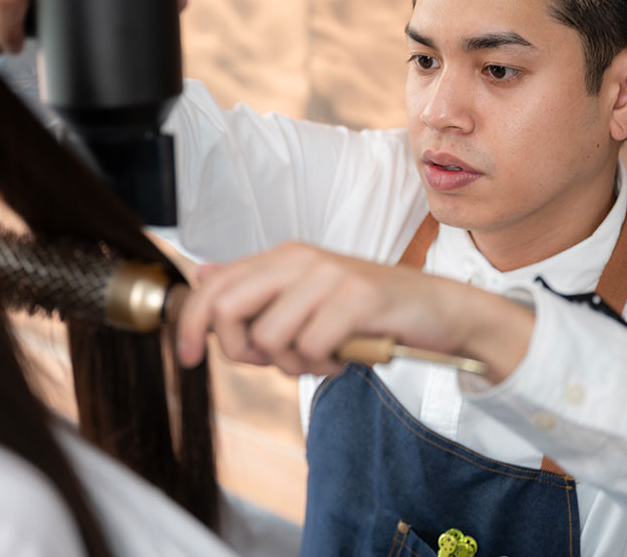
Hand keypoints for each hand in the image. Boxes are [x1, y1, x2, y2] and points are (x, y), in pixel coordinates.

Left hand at [176, 242, 534, 381]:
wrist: (438, 311)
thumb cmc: (368, 313)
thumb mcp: (307, 297)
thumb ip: (258, 289)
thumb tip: (202, 274)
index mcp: (283, 258)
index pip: (214, 285)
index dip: (191, 324)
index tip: (188, 358)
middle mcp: (301, 260)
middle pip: (227, 307)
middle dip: (236, 349)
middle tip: (268, 362)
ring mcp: (330, 276)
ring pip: (269, 336)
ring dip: (291, 365)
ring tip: (321, 358)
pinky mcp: (358, 299)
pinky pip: (311, 348)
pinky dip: (324, 367)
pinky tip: (345, 357)